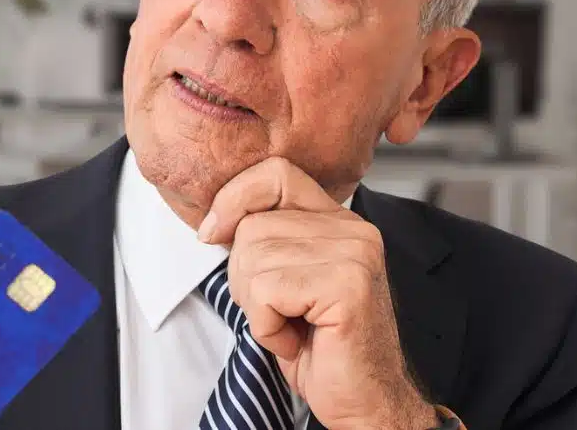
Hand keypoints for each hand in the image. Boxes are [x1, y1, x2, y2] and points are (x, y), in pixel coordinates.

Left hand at [198, 157, 437, 429]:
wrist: (364, 403)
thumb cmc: (322, 350)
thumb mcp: (285, 283)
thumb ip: (266, 241)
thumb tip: (215, 221)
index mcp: (340, 222)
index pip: (275, 174)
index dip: (234, 198)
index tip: (213, 234)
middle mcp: (355, 230)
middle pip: (253, 226)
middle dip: (245, 279)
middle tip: (279, 313)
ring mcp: (355, 255)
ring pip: (254, 258)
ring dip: (257, 308)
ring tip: (292, 327)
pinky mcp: (347, 285)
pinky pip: (267, 291)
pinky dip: (266, 326)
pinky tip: (297, 340)